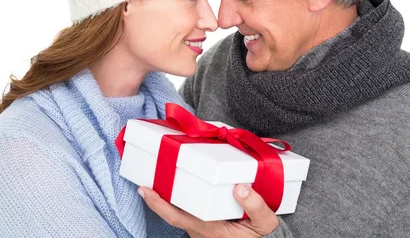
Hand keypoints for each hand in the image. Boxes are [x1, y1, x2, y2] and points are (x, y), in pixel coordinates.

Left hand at [138, 184, 279, 237]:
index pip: (176, 215)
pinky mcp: (203, 228)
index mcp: (209, 228)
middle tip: (148, 179)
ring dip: (171, 198)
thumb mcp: (264, 224)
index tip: (145, 190)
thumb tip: (240, 188)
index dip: (158, 204)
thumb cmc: (260, 235)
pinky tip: (184, 187)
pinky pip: (189, 214)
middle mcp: (200, 230)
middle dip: (159, 197)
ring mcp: (200, 230)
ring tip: (164, 177)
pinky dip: (183, 201)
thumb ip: (256, 206)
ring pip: (181, 212)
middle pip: (173, 212)